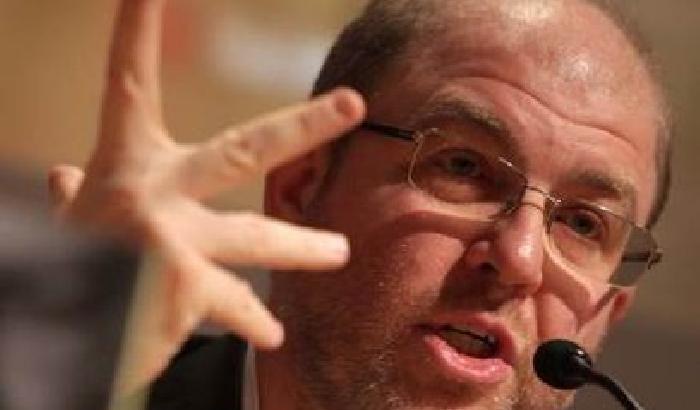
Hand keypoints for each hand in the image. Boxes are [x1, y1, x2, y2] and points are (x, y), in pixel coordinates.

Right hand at [47, 0, 364, 393]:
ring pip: (255, 238)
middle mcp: (153, 193)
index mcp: (123, 164)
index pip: (126, 83)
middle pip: (240, 148)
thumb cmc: (65, 265)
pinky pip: (234, 306)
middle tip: (354, 104)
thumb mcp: (72, 223)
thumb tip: (61, 176)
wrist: (49, 334)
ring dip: (302, 247)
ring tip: (340, 251)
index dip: (134, 30)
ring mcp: (172, 241)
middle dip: (302, 125)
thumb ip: (78, 197)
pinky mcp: (183, 292)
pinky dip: (252, 324)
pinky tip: (273, 335)